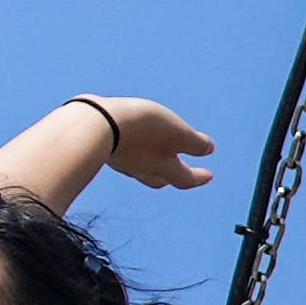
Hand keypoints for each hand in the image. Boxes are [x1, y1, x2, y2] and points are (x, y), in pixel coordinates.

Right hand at [89, 97, 215, 191]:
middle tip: (182, 172)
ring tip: (156, 153)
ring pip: (142, 169)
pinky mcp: (107, 151)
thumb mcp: (178, 133)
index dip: (199, 177)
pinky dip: (134, 152)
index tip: (209, 175)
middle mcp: (143, 169)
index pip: (186, 178)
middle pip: (161, 179)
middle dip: (173, 176)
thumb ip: (195, 143)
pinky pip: (125, 156)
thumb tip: (208, 149)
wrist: (96, 125)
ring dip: (152, 164)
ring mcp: (122, 162)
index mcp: (164, 168)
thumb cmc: (141, 129)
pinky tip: (131, 141)